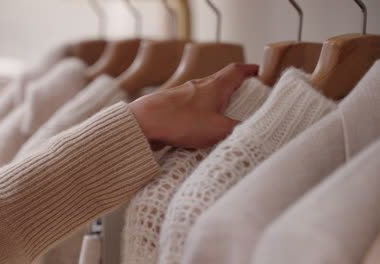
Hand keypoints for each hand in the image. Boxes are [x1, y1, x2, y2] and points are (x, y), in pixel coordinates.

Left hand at [129, 63, 258, 148]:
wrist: (142, 123)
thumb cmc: (179, 121)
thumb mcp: (217, 129)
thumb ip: (237, 130)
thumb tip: (250, 131)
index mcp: (215, 86)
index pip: (237, 70)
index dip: (251, 71)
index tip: (261, 74)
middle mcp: (199, 86)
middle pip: (223, 82)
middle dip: (237, 90)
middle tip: (249, 101)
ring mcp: (184, 96)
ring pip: (207, 96)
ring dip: (219, 104)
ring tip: (228, 119)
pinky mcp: (173, 108)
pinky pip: (193, 109)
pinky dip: (203, 116)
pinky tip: (202, 131)